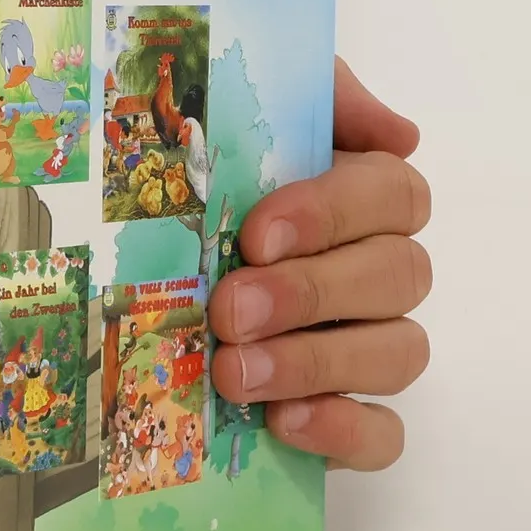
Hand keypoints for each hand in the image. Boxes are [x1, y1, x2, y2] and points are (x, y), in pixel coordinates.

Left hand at [208, 60, 430, 470]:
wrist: (131, 291)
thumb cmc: (198, 191)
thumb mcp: (236, 114)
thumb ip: (313, 96)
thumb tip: (397, 131)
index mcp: (360, 198)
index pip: (395, 195)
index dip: (334, 213)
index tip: (256, 233)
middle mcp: (378, 273)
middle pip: (400, 275)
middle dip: (311, 291)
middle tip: (230, 308)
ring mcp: (371, 349)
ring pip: (399, 353)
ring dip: (317, 362)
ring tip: (234, 371)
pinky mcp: (350, 420)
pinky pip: (383, 435)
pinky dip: (342, 430)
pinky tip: (283, 422)